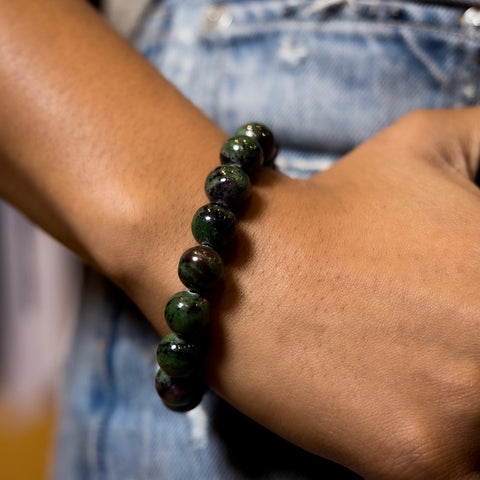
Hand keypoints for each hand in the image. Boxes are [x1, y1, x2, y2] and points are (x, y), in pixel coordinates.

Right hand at [121, 108, 479, 479]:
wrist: (241, 265)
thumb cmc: (335, 203)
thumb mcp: (433, 141)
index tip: (468, 317)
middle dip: (479, 358)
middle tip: (448, 341)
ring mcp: (465, 418)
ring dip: (474, 416)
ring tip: (426, 374)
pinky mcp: (416, 467)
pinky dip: (454, 457)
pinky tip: (411, 412)